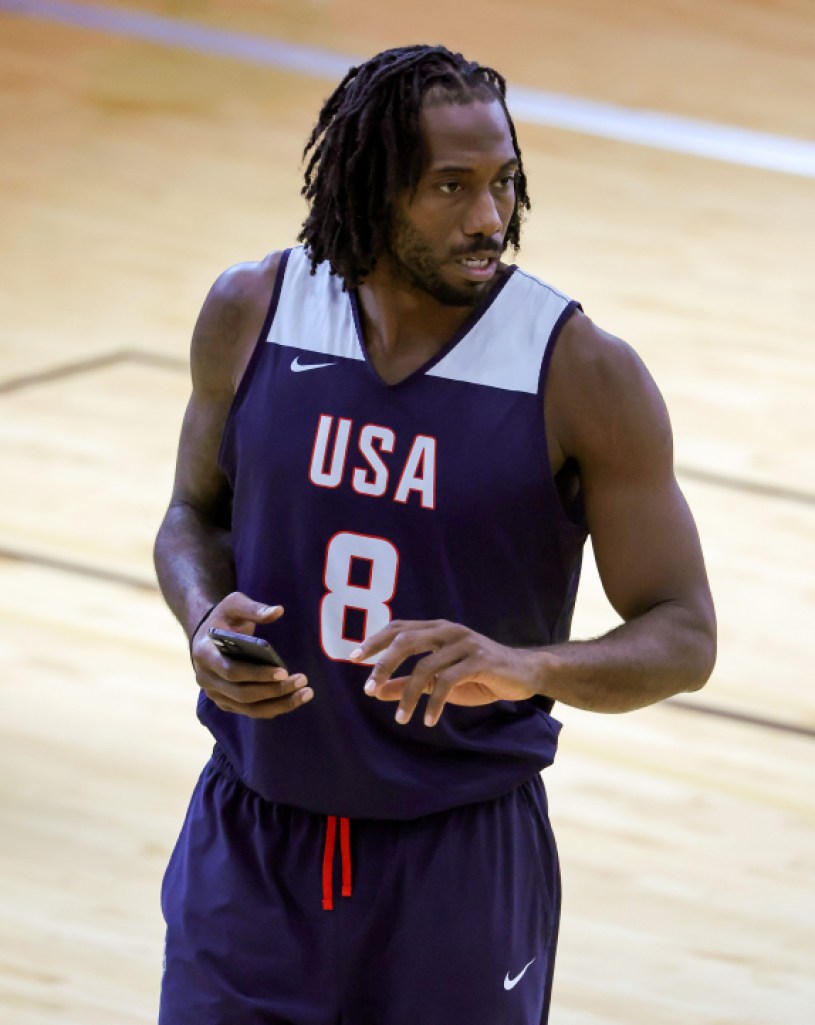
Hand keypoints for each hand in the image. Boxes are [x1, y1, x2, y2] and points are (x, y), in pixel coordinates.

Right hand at [191, 592, 312, 717]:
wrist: (207, 635)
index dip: (258, 674)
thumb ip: (254, 608)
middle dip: (274, 690)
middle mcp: (206, 679)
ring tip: (306, 693)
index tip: (284, 671)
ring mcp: (216, 694)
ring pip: (249, 708)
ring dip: (279, 704)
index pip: (232, 671)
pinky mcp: (227, 703)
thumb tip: (278, 611)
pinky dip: (274, 708)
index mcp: (205, 654)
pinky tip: (296, 699)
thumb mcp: (234, 604)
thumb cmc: (224, 618)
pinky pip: (252, 711)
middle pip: (243, 694)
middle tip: (302, 681)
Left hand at [350, 619, 541, 726]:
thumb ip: (410, 684)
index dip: (375, 641)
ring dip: (409, 695)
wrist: (524, 674)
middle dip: (384, 664)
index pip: (398, 628)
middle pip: (406, 640)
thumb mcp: (440, 681)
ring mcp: (465, 643)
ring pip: (425, 666)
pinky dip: (434, 703)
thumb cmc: (480, 675)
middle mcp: (448, 630)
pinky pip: (448, 681)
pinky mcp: (479, 660)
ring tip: (401, 718)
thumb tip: (376, 692)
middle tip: (368, 689)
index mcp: (437, 628)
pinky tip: (428, 720)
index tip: (353, 659)